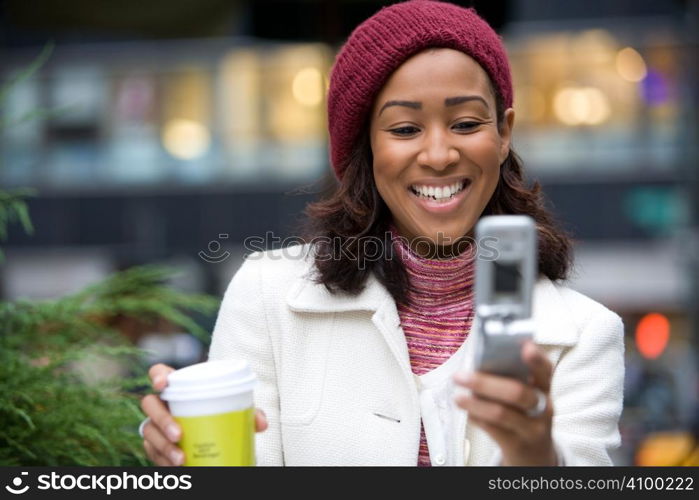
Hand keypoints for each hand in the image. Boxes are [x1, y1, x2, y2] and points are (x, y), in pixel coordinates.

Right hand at [140, 363, 267, 465]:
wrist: (212, 436)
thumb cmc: (221, 414)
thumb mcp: (235, 410)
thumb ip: (249, 413)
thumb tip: (261, 423)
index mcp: (179, 387)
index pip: (159, 372)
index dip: (157, 375)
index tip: (163, 385)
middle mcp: (162, 403)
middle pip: (150, 404)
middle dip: (162, 420)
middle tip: (179, 434)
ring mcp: (155, 424)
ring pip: (148, 431)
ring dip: (162, 446)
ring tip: (181, 459)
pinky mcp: (154, 444)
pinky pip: (152, 451)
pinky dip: (162, 460)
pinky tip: (175, 467)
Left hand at [453, 340, 556, 465]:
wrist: (535, 454)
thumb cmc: (523, 414)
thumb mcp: (525, 396)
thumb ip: (508, 379)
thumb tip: (478, 364)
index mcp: (544, 388)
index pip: (545, 369)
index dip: (536, 358)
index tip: (525, 346)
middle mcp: (543, 407)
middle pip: (517, 392)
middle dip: (484, 383)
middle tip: (459, 376)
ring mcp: (532, 428)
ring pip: (501, 413)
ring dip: (475, 403)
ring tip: (457, 398)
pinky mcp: (517, 445)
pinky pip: (493, 429)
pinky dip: (476, 418)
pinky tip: (467, 412)